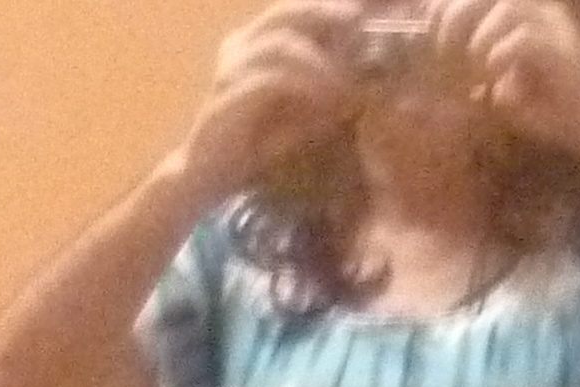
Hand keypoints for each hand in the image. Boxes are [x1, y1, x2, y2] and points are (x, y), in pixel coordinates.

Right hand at [171, 0, 367, 197]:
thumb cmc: (259, 141)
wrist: (211, 177)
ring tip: (346, 84)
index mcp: (255, 42)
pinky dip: (302, 86)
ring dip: (318, 61)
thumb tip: (367, 64)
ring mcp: (229, 71)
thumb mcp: (304, 107)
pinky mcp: (225, 100)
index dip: (325, 6)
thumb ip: (328, 82)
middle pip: (283, 14)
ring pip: (278, 45)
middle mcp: (239, 48)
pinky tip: (326, 102)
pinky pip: (268, 81)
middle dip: (322, 14)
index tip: (361, 15)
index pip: (292, 9)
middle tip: (355, 24)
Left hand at [432, 0, 579, 157]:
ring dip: (480, 38)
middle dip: (455, 17)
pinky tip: (497, 80)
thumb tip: (457, 80)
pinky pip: (522, 39)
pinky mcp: (565, 50)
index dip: (447, 4)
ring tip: (474, 67)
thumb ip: (486, 82)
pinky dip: (500, 58)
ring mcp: (558, 28)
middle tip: (444, 52)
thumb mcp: (512, 97)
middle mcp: (545, 13)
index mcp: (532, 17)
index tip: (427, 27)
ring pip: (506, 8)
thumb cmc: (563, 116)